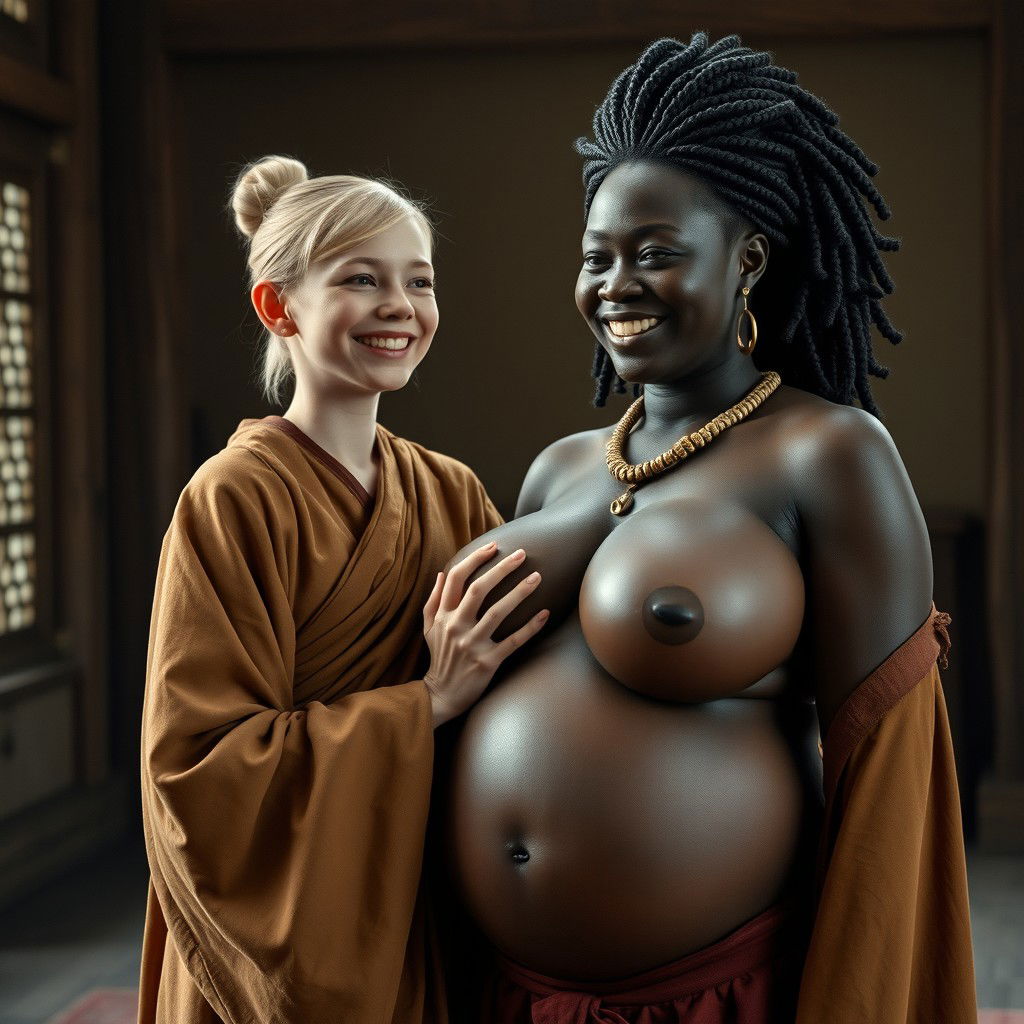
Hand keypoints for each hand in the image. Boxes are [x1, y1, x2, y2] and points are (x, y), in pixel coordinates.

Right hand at [422, 542, 548, 726]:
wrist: (440, 695)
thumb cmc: (439, 657)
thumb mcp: (428, 628)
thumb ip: (433, 600)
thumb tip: (442, 573)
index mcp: (442, 615)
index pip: (456, 578)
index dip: (475, 559)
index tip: (494, 546)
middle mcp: (456, 626)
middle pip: (479, 589)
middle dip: (502, 568)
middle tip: (522, 554)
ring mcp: (472, 644)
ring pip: (498, 612)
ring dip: (519, 592)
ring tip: (537, 577)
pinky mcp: (487, 662)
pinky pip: (513, 642)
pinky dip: (530, 628)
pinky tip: (544, 614)